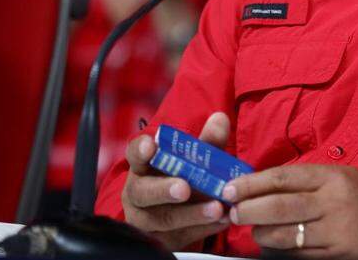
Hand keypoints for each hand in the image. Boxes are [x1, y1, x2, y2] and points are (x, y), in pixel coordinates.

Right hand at [120, 112, 230, 249]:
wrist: (180, 215)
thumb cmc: (184, 178)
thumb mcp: (195, 160)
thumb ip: (207, 142)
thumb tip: (220, 118)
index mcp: (143, 167)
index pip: (135, 155)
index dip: (140, 150)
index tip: (150, 146)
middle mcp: (138, 193)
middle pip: (144, 192)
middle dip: (164, 189)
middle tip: (184, 188)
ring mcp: (147, 219)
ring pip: (164, 218)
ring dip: (192, 213)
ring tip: (216, 208)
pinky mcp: (161, 240)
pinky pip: (181, 235)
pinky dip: (203, 228)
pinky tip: (222, 220)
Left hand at [223, 164, 357, 259]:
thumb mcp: (342, 177)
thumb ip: (308, 179)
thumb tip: (264, 183)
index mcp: (332, 178)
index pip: (284, 178)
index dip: (253, 183)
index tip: (231, 188)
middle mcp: (332, 202)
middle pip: (280, 207)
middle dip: (250, 210)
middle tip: (234, 211)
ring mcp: (333, 230)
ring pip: (285, 234)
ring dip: (261, 233)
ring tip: (252, 228)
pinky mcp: (334, 253)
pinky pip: (297, 253)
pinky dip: (280, 249)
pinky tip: (272, 243)